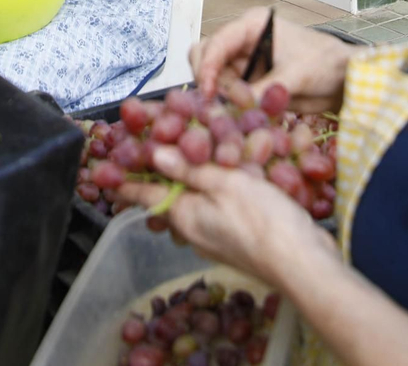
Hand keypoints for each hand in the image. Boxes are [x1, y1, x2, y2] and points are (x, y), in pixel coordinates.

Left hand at [117, 145, 337, 285]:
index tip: (102, 168)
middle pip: (169, 193)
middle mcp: (194, 228)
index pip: (144, 192)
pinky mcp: (239, 238)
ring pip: (196, 199)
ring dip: (194, 175)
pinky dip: (219, 188)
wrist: (304, 264)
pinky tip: (233, 171)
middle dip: (162, 168)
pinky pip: (219, 208)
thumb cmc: (265, 222)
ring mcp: (216, 236)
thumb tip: (153, 155)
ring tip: (193, 150)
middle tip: (152, 142)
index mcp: (184, 214)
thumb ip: (190, 168)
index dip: (124, 176)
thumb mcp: (226, 183)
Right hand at [193, 8, 351, 112]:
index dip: (207, 67)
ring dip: (219, 96)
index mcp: (252, 26)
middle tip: (214, 104)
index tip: (207, 92)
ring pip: (214, 78)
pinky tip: (240, 115)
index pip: (216, 42)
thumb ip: (265, 89)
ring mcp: (243, 62)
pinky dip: (229, 105)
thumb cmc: (325, 63)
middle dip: (207, 80)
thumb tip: (236, 106)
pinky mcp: (248, 82)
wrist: (343, 79)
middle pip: (205, 56)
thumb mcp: (296, 75)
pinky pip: (228, 94)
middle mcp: (242, 42)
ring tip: (235, 112)